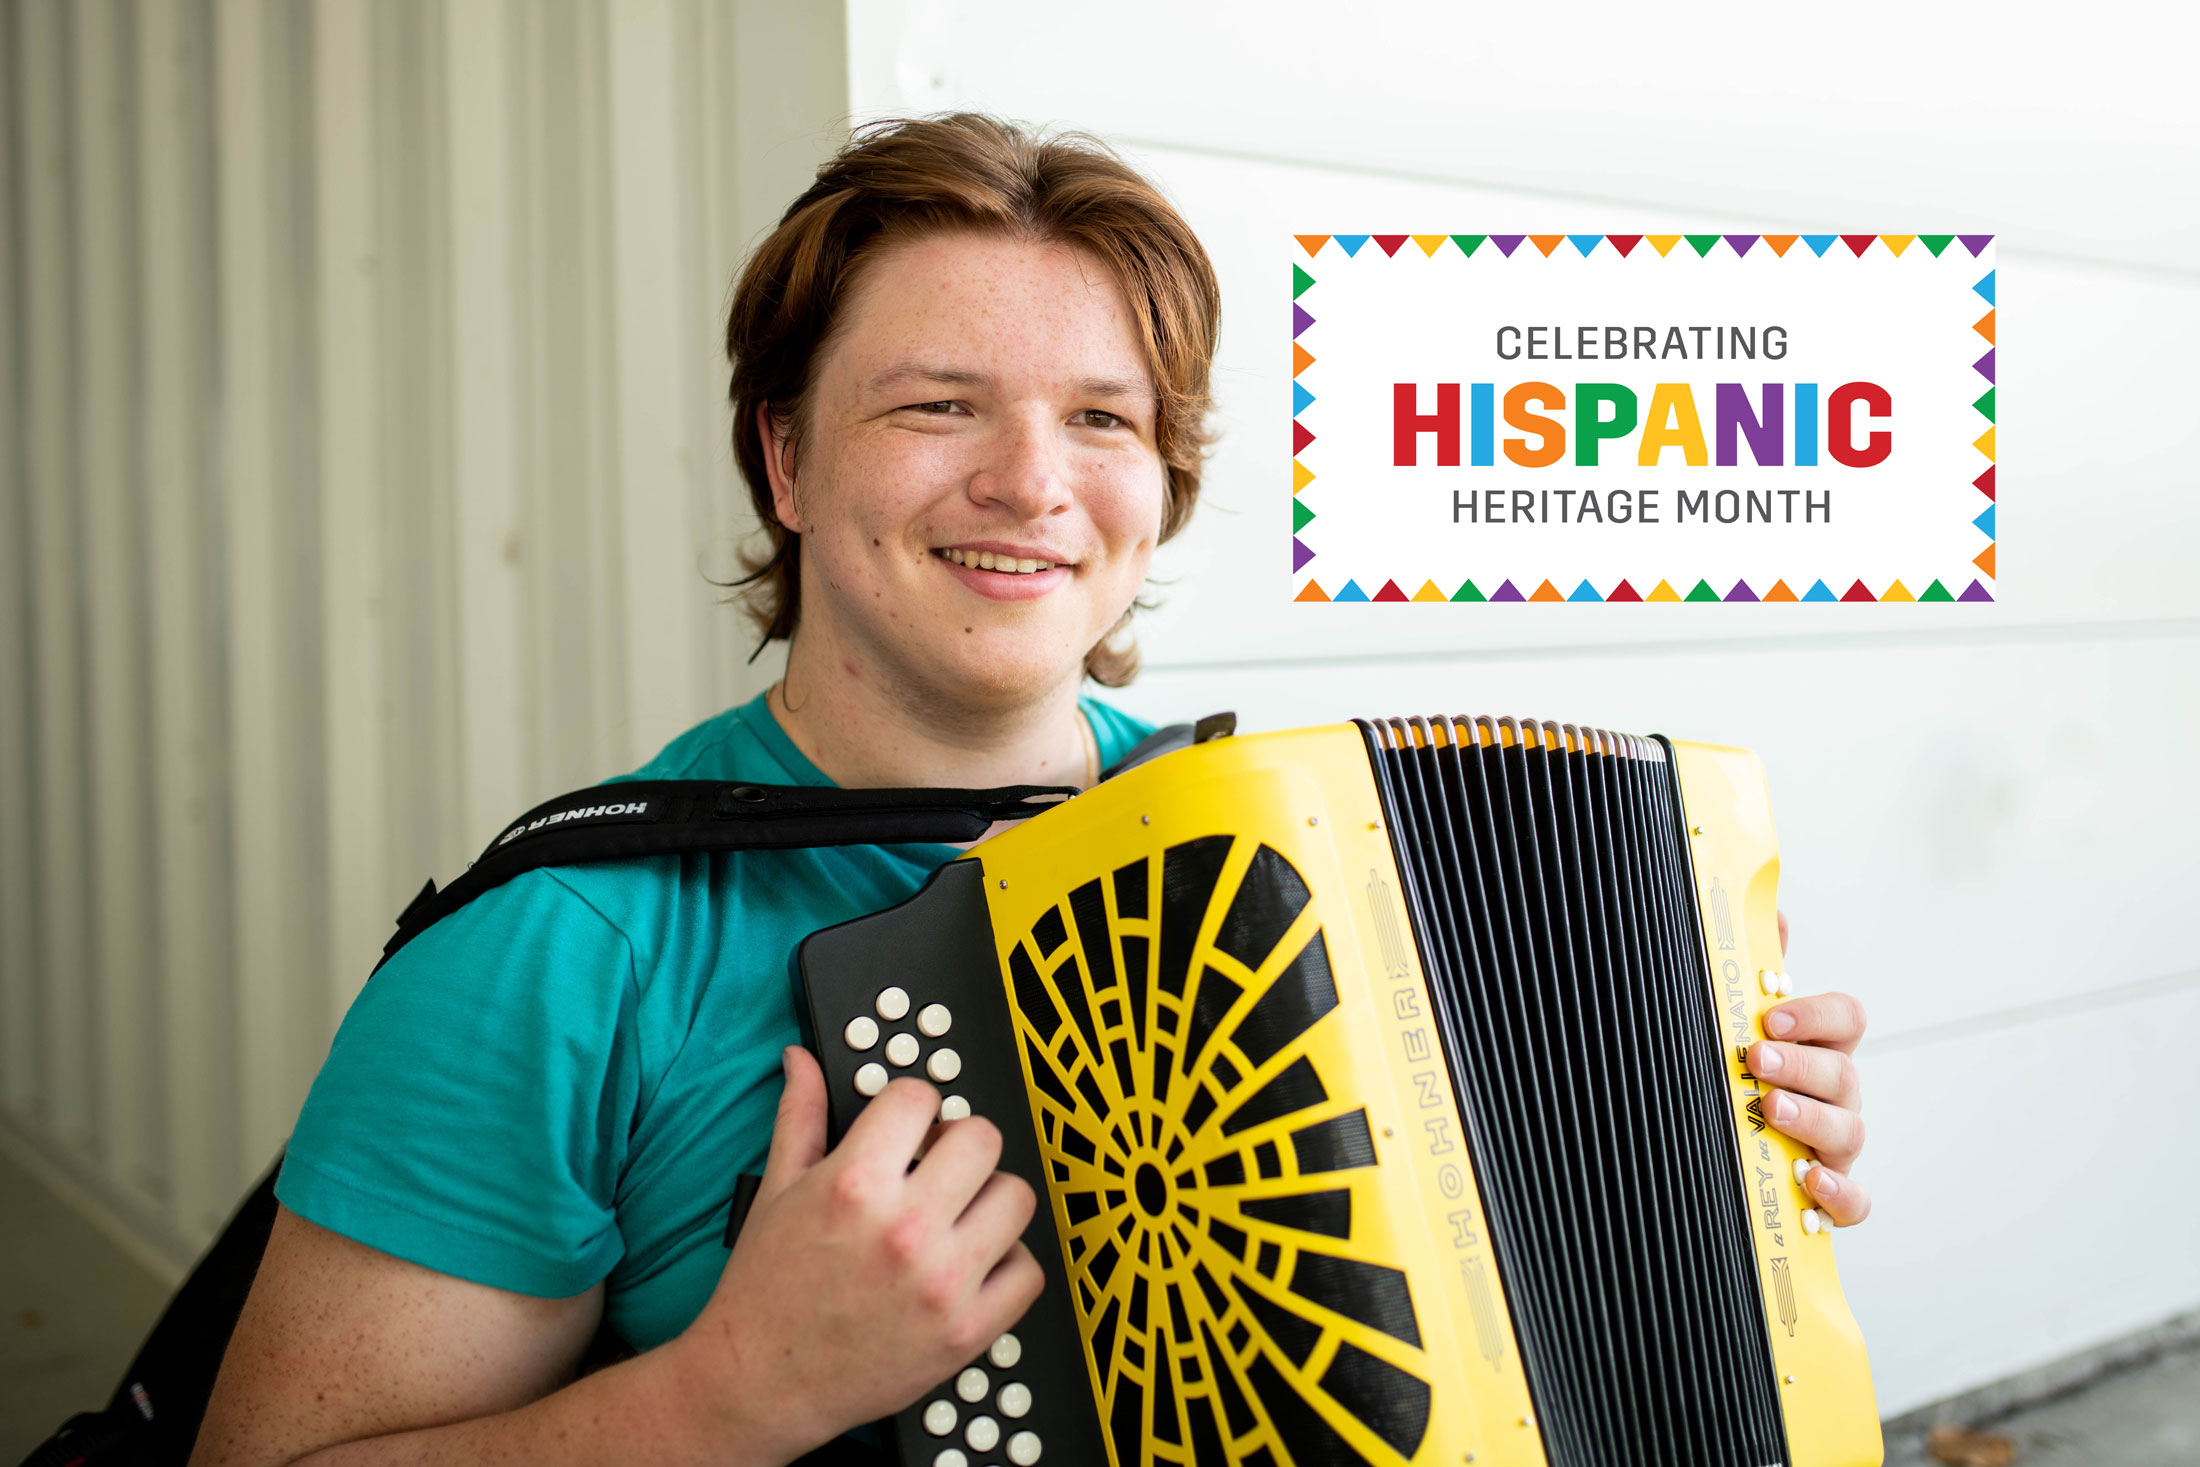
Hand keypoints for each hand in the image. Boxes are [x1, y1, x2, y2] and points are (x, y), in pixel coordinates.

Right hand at [669, 1047, 1044, 1460]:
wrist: (759, 1381)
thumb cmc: (766, 1288)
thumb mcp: (776, 1190)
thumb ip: (801, 1115)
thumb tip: (803, 1060)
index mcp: (854, 1184)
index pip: (921, 1096)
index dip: (912, 1108)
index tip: (908, 1128)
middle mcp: (904, 1229)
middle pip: (983, 1138)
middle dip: (958, 1147)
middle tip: (937, 1170)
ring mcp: (942, 1282)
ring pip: (1016, 1197)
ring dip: (990, 1201)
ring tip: (956, 1218)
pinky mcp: (967, 1331)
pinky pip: (1029, 1271)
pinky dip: (1008, 1266)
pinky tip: (972, 1265)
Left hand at [1746, 912, 1871, 1226]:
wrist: (1717, 1153)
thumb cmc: (1738, 1079)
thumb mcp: (1736, 1023)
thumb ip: (1753, 973)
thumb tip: (1770, 914)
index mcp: (1820, 1048)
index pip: (1847, 1019)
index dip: (1817, 1014)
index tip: (1770, 1013)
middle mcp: (1837, 1095)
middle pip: (1844, 1073)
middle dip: (1801, 1063)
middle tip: (1755, 1058)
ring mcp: (1837, 1147)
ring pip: (1849, 1131)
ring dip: (1810, 1118)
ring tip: (1769, 1110)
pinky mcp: (1832, 1198)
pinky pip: (1854, 1202)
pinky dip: (1839, 1194)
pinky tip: (1809, 1181)